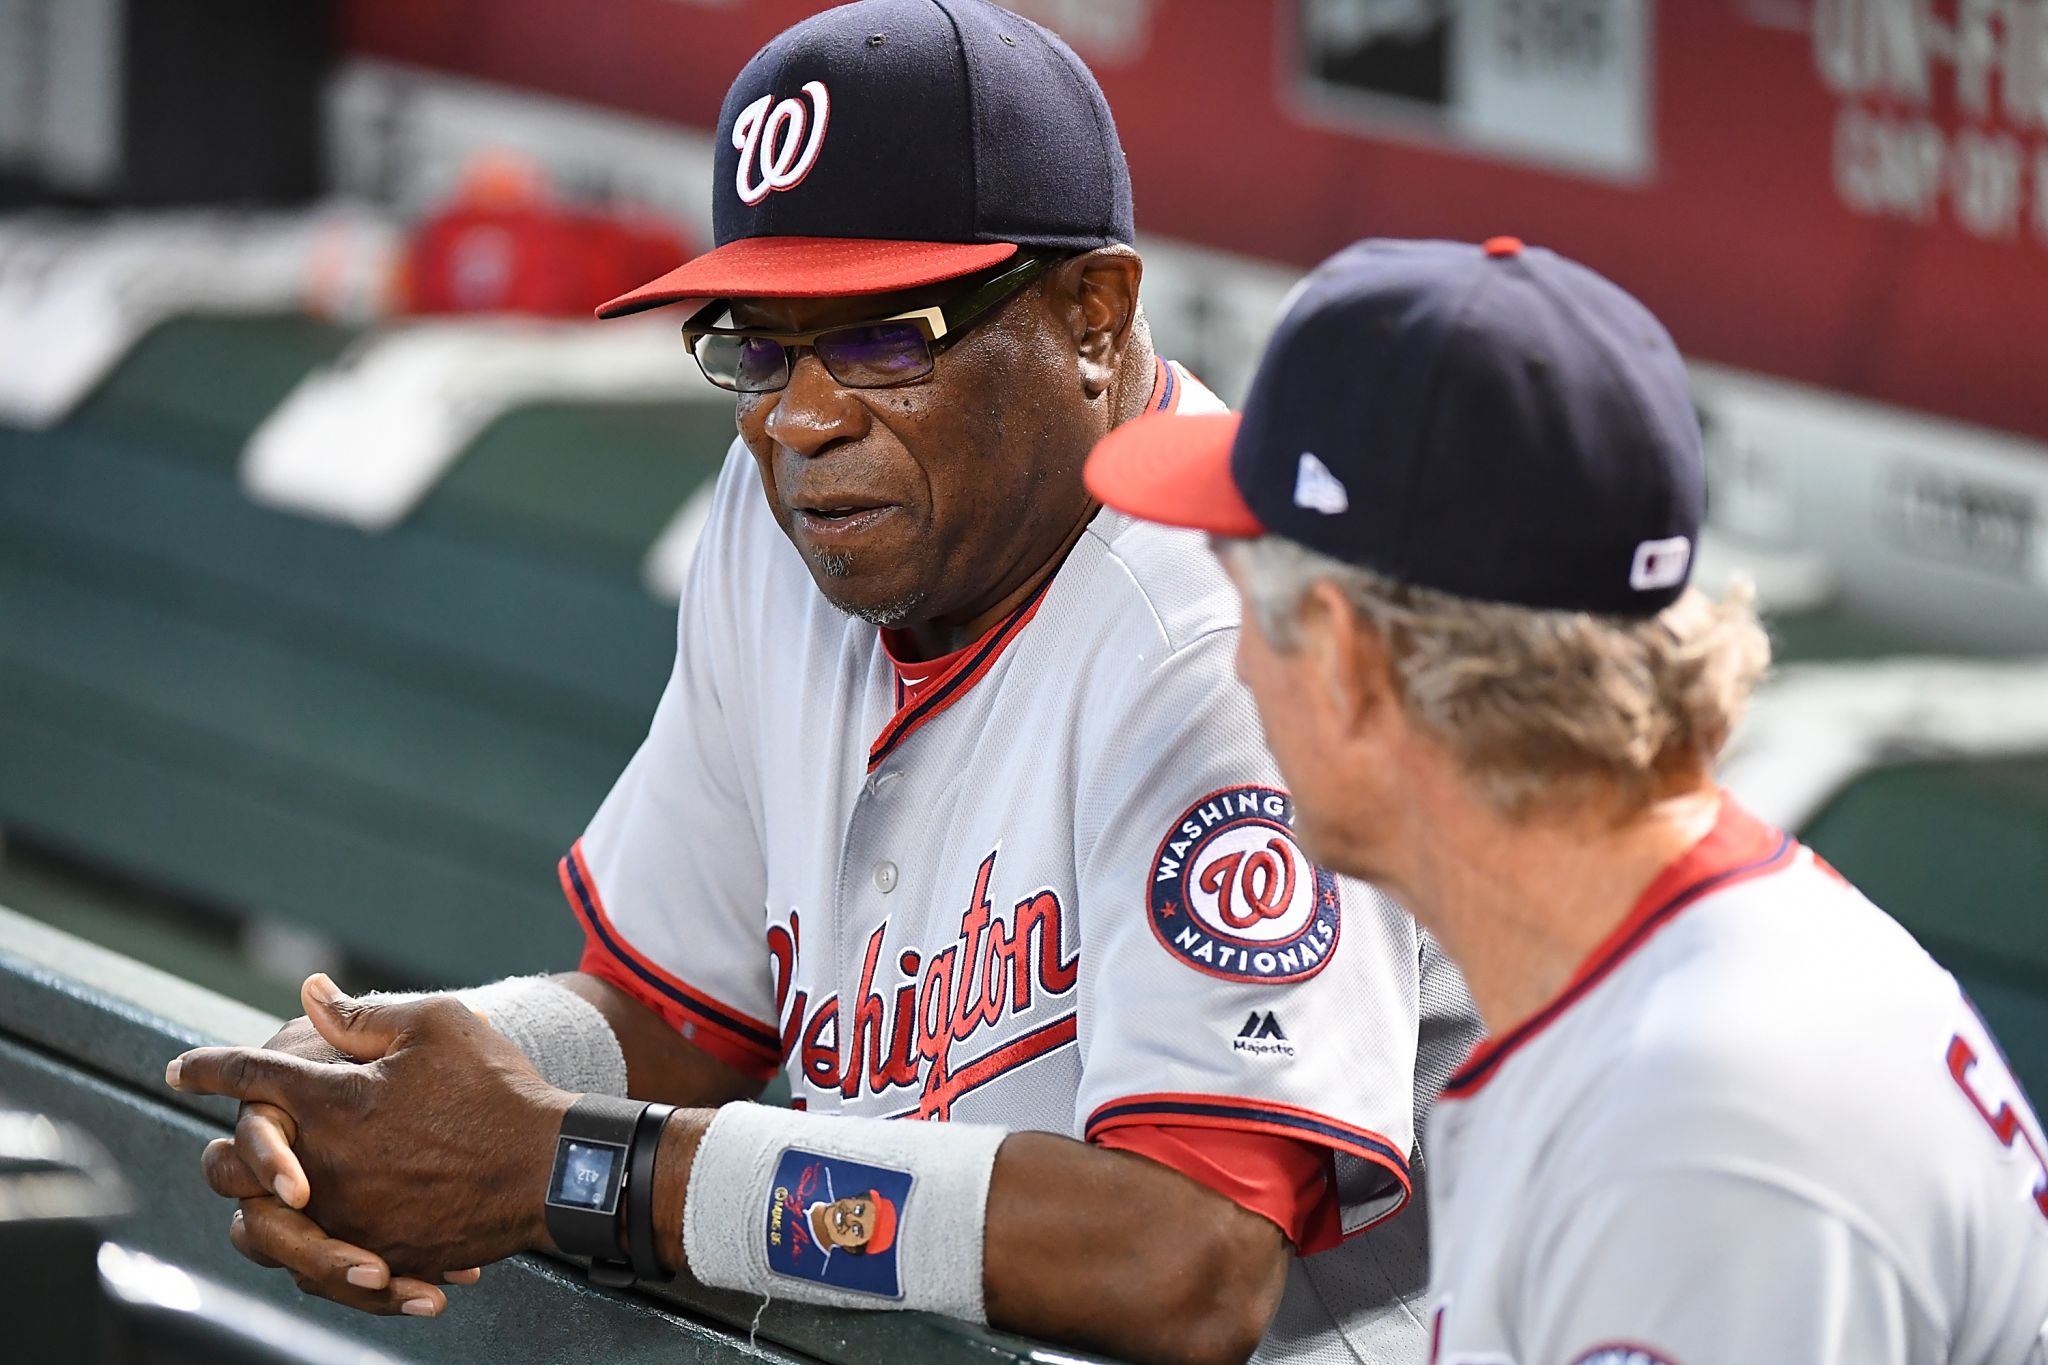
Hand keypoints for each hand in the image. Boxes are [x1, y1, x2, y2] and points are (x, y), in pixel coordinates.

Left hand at [174, 975, 572, 1308]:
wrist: (550, 1166)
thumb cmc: (495, 1088)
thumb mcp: (436, 1025)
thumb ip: (362, 1014)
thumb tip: (310, 992)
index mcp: (332, 1102)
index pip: (248, 1077)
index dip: (208, 1067)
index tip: (181, 1069)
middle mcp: (325, 1166)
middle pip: (234, 1162)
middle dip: (229, 1147)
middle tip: (241, 1140)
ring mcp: (348, 1217)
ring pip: (267, 1224)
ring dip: (266, 1205)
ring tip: (286, 1193)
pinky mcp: (378, 1253)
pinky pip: (322, 1261)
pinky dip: (323, 1245)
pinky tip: (343, 1229)